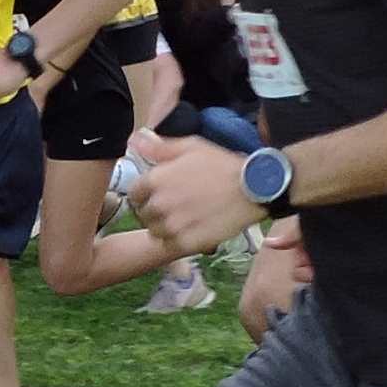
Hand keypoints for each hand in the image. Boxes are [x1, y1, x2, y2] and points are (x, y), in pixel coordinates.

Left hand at [131, 132, 253, 258]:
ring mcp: (173, 226)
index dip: (146, 195)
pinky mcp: (187, 243)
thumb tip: (134, 141)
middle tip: (175, 207)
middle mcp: (159, 204)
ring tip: (185, 219)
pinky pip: (171, 245)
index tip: (159, 195)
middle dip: (155, 211)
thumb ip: (159, 148)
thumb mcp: (191, 147)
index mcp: (156, 180)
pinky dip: (178, 240)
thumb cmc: (222, 165)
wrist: (252, 189)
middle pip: (144, 215)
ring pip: (155, 232)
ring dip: (165, 227)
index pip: (134, 194)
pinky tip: (192, 229)